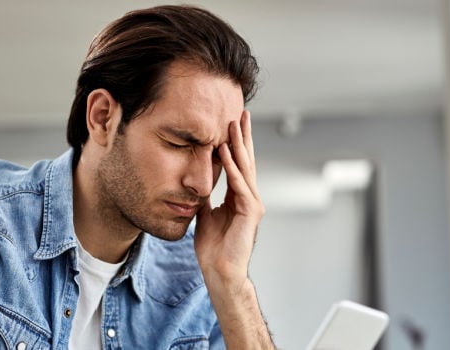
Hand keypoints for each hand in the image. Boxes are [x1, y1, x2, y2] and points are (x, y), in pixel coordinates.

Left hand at [195, 110, 264, 286]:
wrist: (219, 270)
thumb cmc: (213, 248)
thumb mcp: (204, 214)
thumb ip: (204, 197)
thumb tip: (197, 182)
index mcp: (238, 197)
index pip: (238, 164)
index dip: (234, 144)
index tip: (230, 123)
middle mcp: (249, 197)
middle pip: (246, 160)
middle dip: (243, 136)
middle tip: (241, 113)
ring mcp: (252, 204)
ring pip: (245, 169)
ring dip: (239, 145)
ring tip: (234, 125)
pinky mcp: (251, 213)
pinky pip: (240, 185)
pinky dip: (233, 168)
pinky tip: (228, 153)